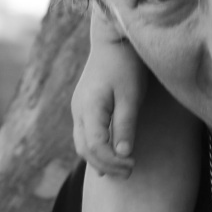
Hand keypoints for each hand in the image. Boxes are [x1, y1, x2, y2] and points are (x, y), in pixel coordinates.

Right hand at [72, 37, 148, 178]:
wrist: (114, 39)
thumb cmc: (125, 65)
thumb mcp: (130, 95)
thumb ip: (126, 125)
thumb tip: (124, 154)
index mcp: (89, 109)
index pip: (96, 147)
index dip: (113, 162)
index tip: (133, 165)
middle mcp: (78, 110)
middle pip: (85, 149)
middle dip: (105, 165)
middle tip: (128, 173)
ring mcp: (78, 107)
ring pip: (81, 143)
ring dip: (98, 159)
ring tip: (119, 169)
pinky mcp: (83, 104)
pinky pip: (84, 134)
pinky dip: (95, 148)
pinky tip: (109, 153)